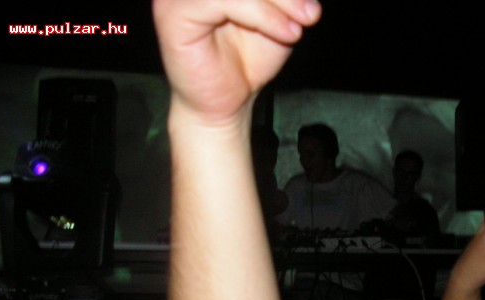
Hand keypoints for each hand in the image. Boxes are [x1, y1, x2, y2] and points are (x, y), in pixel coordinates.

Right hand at [153, 0, 321, 124]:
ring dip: (278, 2)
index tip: (311, 6)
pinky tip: (285, 33)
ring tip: (299, 27)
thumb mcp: (276, 16)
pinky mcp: (172, 14)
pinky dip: (262, 15)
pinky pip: (222, 0)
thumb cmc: (247, 60)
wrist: (227, 104)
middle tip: (311, 13)